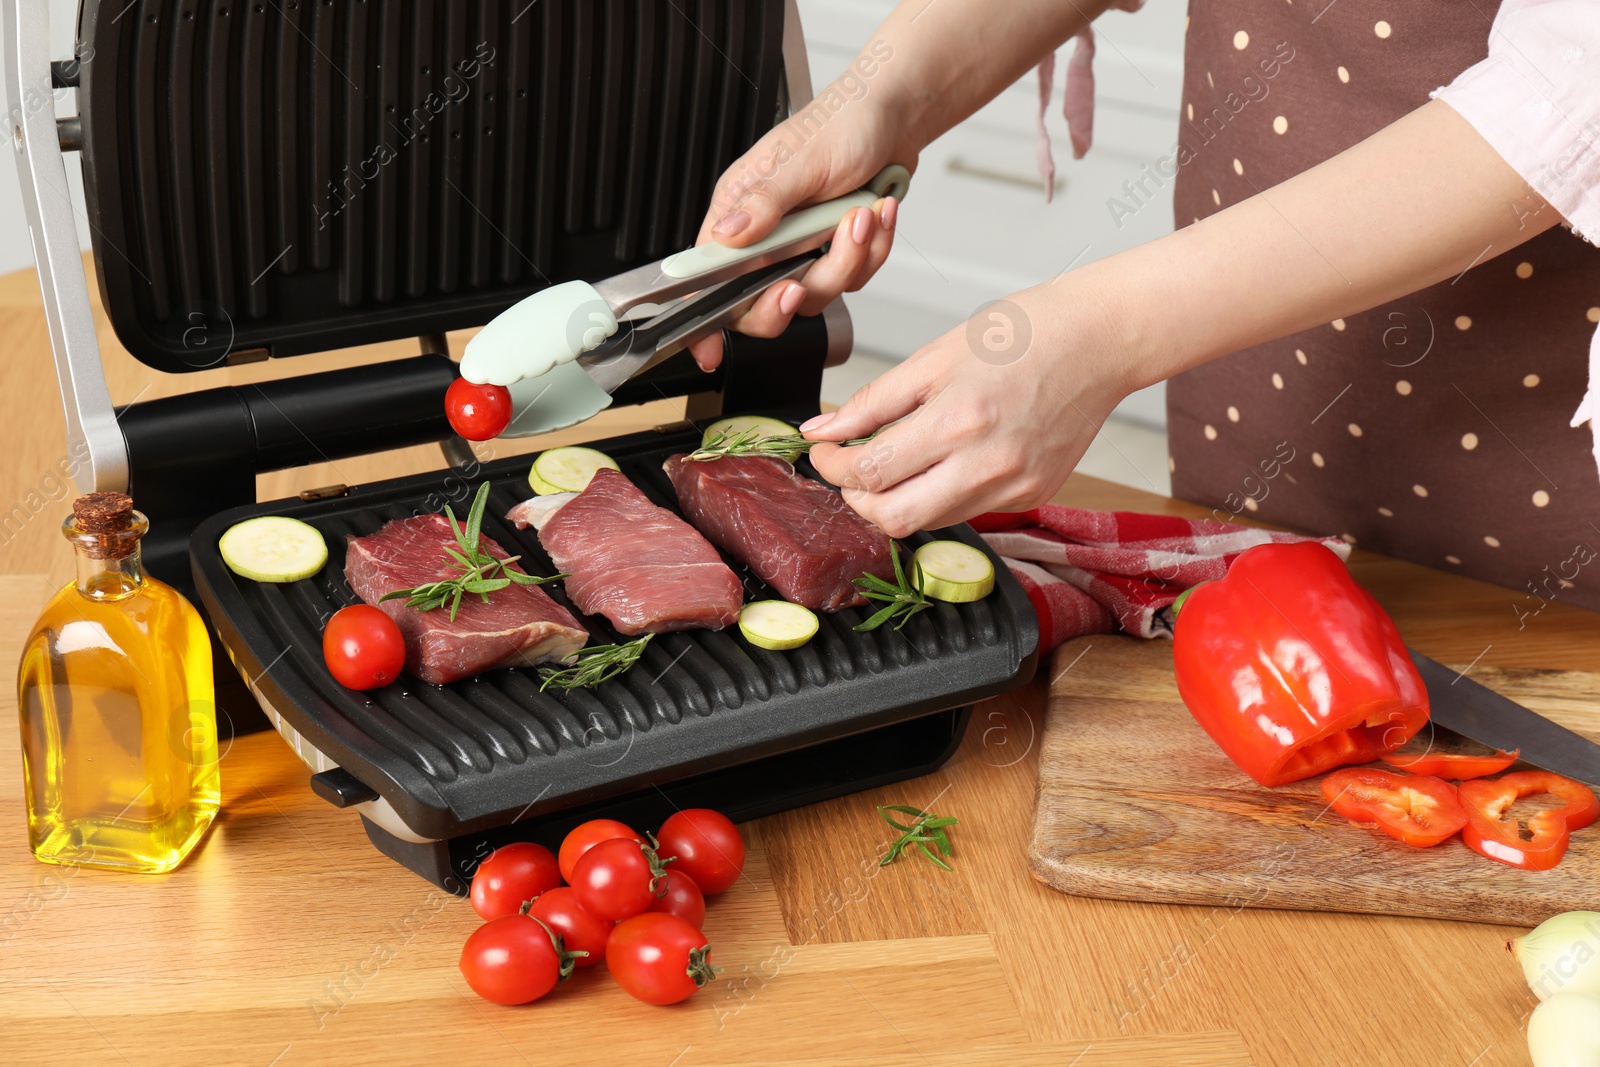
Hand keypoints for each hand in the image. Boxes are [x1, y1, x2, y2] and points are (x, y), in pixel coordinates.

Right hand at [687, 77, 914, 371]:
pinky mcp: (836, 252)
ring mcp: (802, 249)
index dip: (706, 318)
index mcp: (739, 213)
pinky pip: (852, 278)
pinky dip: (872, 250)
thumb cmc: (842, 123)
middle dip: (793, 294)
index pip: (707, 278)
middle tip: (804, 279)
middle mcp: (766, 237)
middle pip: (761, 303)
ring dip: (846, 260)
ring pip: (816, 294)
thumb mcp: (801, 161)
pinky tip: (877, 214)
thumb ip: (765, 204)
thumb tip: (728, 235)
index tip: (709, 348)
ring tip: (861, 215)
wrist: (895, 118)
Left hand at [803, 281, 1132, 536]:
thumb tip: (822, 431)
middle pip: (895, 518)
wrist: (1099, 340)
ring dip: (896, 500)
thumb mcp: (934, 356)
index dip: (832, 467)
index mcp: (959, 420)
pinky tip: (936, 463)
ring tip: (893, 460)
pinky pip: (965, 511)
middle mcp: (989, 465)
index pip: (871, 472)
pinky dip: (936, 496)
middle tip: (848, 469)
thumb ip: (873, 401)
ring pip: (928, 522)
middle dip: (857, 499)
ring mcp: (1014, 487)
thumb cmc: (1025, 335)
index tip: (823, 451)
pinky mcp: (1031, 495)